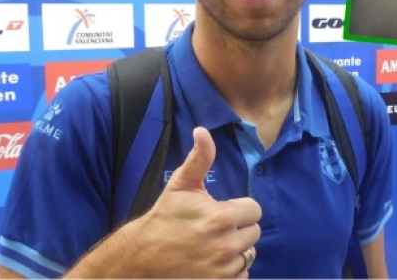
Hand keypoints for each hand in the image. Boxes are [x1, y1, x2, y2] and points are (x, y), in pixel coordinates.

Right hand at [102, 127, 261, 277]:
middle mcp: (226, 245)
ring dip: (235, 251)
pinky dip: (231, 271)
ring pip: (248, 255)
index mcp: (221, 218)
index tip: (222, 211)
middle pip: (254, 233)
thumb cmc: (164, 218)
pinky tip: (213, 263)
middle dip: (238, 229)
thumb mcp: (181, 185)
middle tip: (215, 229)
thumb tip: (203, 131)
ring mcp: (223, 270)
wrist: (142, 257)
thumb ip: (200, 158)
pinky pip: (242, 276)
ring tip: (211, 246)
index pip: (254, 210)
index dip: (239, 209)